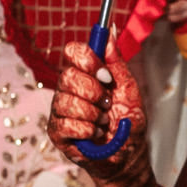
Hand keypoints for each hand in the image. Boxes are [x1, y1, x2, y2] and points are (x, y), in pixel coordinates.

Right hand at [46, 37, 154, 186]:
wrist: (129, 155)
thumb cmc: (129, 122)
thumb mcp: (129, 88)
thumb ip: (116, 61)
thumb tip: (108, 31)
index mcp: (84, 75)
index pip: (72, 51)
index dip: (87, 59)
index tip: (105, 75)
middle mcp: (67, 89)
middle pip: (68, 76)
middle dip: (95, 93)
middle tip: (107, 104)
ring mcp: (60, 110)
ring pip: (67, 101)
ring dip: (94, 114)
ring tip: (103, 121)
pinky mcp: (57, 132)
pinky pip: (68, 124)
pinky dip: (89, 130)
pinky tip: (94, 134)